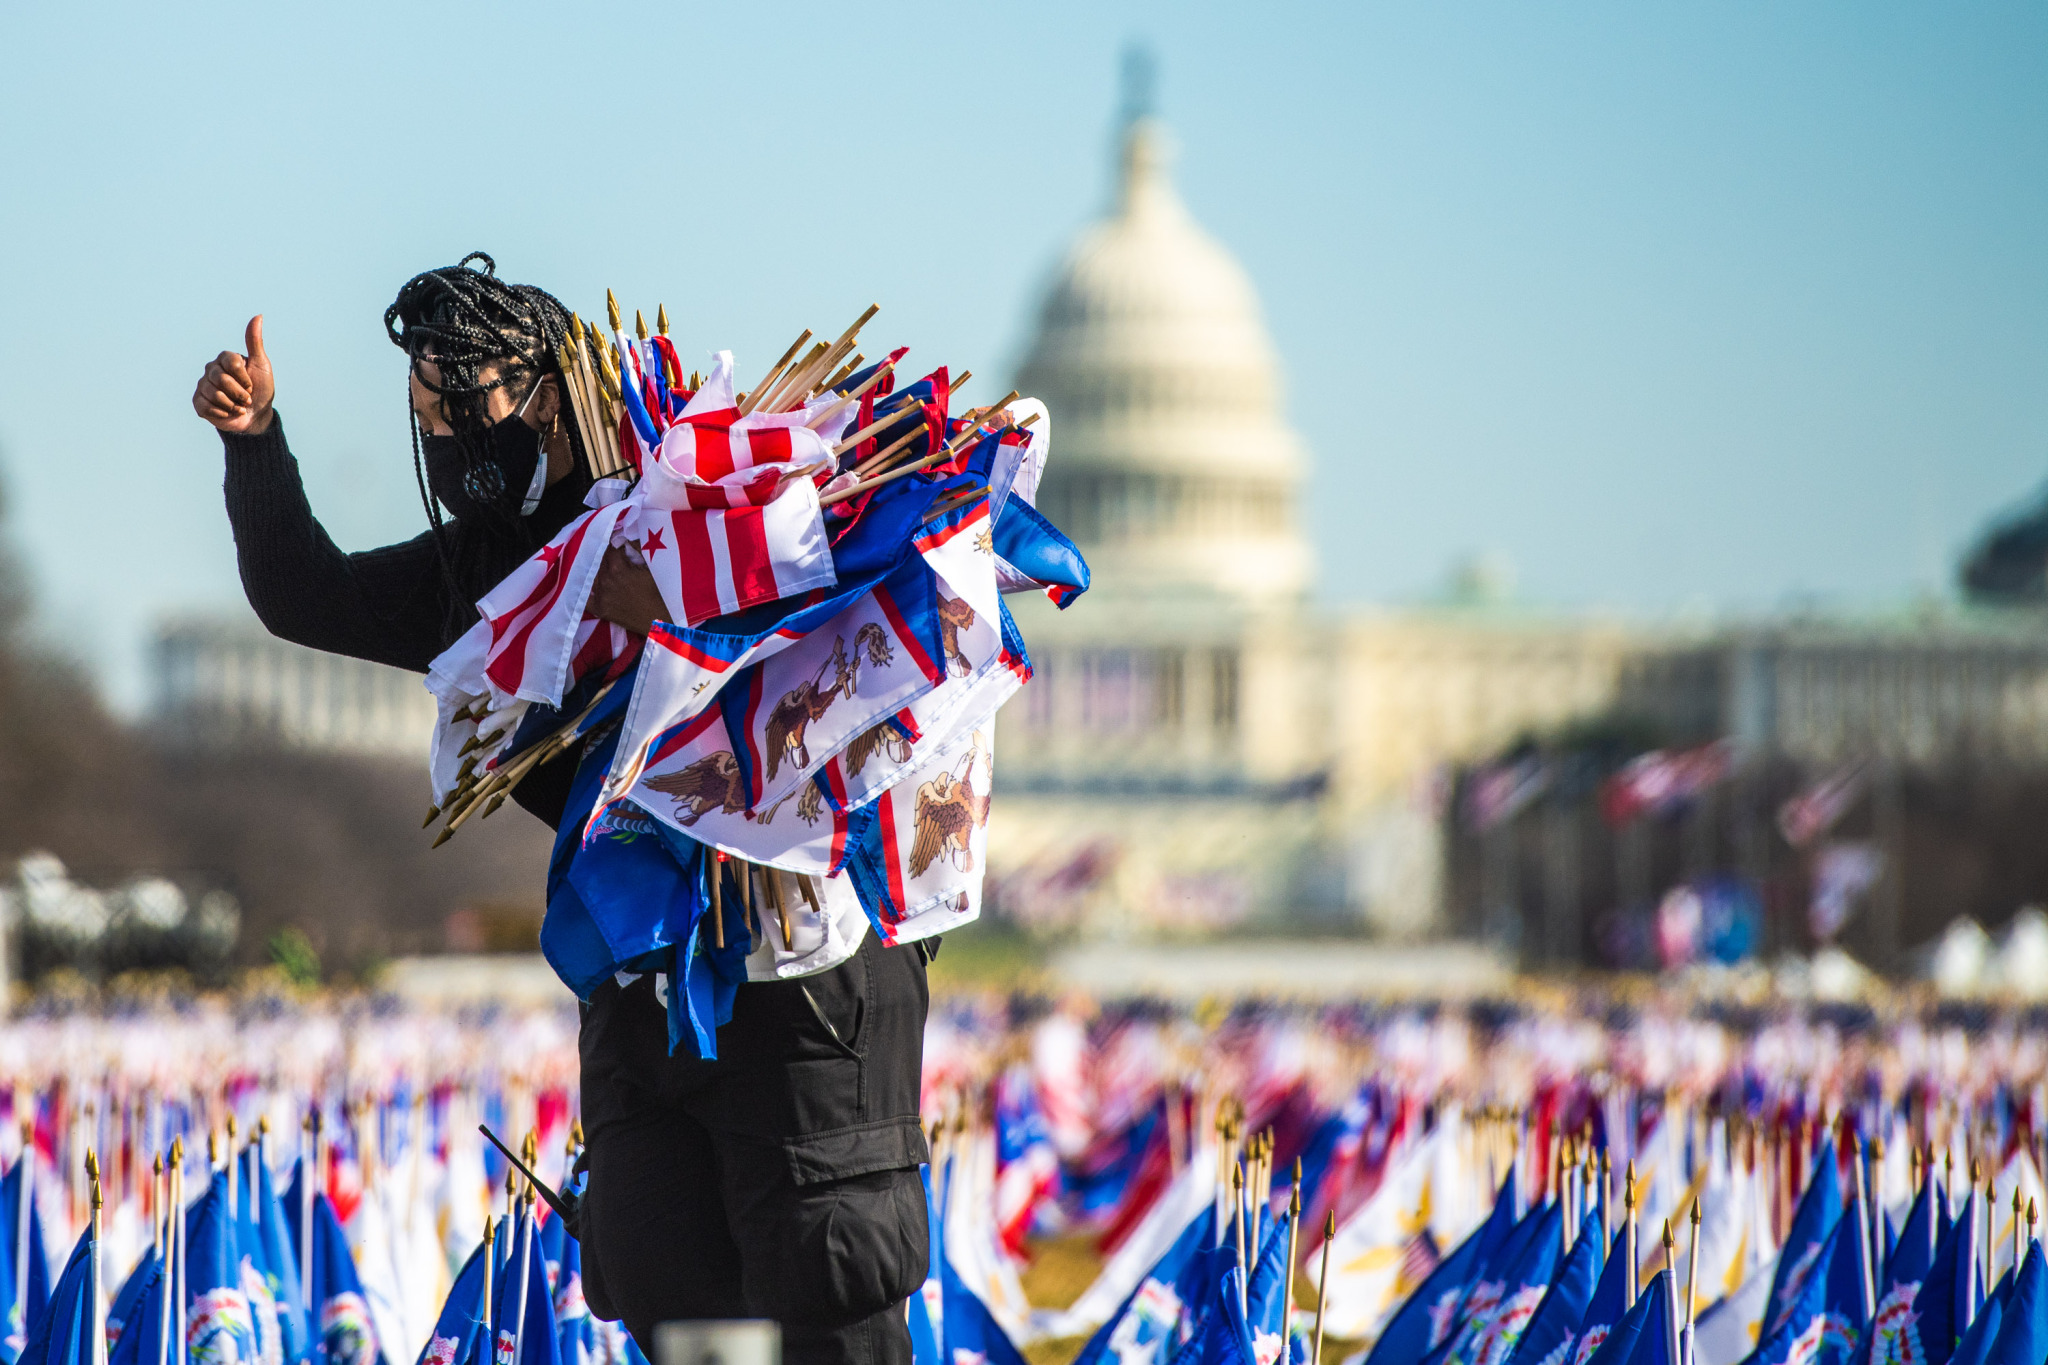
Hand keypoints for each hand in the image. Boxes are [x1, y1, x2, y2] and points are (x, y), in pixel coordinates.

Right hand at [194, 316, 275, 433]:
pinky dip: (221, 413)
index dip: (244, 378)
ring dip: (232, 405)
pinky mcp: (198, 401)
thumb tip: (259, 315)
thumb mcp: (261, 365)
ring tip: (239, 407)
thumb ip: (255, 342)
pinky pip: (204, 406)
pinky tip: (227, 413)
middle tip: (247, 398)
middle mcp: (211, 369)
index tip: (252, 385)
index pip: (231, 363)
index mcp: (225, 358)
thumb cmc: (261, 389)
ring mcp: (202, 385)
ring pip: (213, 394)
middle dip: (239, 393)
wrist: (256, 416)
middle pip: (221, 379)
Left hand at [587, 546, 667, 635]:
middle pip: (600, 562)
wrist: (659, 620)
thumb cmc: (659, 593)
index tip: (619, 544)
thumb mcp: (652, 568)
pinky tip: (589, 586)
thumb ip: (639, 549)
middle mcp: (605, 580)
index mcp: (618, 568)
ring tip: (603, 569)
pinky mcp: (600, 609)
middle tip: (613, 557)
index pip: (610, 550)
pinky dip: (586, 591)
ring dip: (597, 570)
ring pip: (592, 576)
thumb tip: (628, 538)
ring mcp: (601, 595)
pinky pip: (586, 598)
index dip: (615, 545)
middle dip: (606, 557)